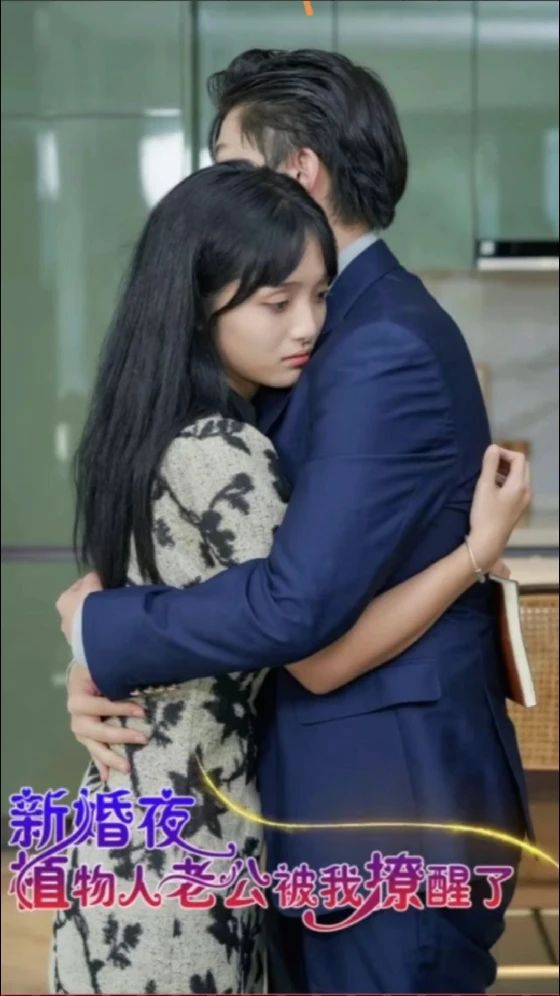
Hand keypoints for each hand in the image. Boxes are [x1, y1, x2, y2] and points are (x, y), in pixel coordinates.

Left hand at [56, 572, 101, 644]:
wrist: (94, 634)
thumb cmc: (91, 605)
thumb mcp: (92, 584)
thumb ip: (91, 578)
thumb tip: (93, 577)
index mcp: (63, 601)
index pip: (78, 587)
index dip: (91, 583)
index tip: (104, 584)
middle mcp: (63, 618)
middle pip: (80, 606)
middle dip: (92, 604)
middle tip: (107, 602)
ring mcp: (70, 635)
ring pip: (84, 622)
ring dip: (94, 619)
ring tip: (110, 617)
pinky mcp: (80, 647)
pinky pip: (90, 634)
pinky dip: (97, 631)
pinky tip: (108, 629)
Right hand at [67, 663, 147, 780]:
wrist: (81, 674)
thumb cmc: (95, 669)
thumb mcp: (102, 668)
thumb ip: (116, 678)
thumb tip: (142, 682)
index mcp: (78, 697)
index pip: (100, 706)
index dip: (121, 709)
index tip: (143, 712)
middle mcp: (76, 716)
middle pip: (96, 731)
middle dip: (120, 737)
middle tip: (143, 739)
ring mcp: (80, 728)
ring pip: (93, 746)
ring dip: (109, 758)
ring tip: (127, 768)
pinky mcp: (86, 736)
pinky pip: (93, 751)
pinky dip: (100, 763)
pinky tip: (107, 777)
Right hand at [469, 445, 530, 571]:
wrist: (488, 542)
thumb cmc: (485, 514)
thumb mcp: (484, 487)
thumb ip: (489, 465)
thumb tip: (493, 447)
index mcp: (520, 485)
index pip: (519, 458)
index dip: (504, 452)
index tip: (488, 455)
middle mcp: (526, 491)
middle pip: (522, 467)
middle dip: (507, 461)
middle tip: (489, 462)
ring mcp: (524, 501)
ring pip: (519, 478)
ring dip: (506, 471)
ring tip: (488, 473)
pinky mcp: (518, 508)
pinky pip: (516, 488)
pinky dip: (506, 482)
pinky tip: (492, 487)